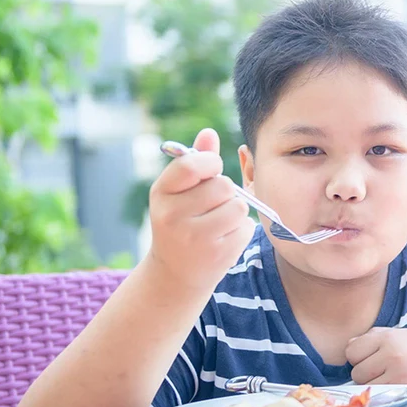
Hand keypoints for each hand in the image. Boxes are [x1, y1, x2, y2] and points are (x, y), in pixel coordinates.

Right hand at [147, 128, 255, 291]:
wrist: (175, 273)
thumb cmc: (180, 222)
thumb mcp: (179, 192)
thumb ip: (196, 162)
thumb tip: (209, 133)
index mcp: (161, 194)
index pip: (190, 166)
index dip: (210, 163)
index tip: (212, 169)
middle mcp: (173, 216)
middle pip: (222, 186)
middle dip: (225, 192)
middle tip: (213, 204)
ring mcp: (195, 238)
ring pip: (238, 206)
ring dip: (235, 211)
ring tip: (219, 221)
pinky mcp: (217, 254)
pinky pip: (245, 227)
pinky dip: (240, 230)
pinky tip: (223, 238)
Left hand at [346, 327, 406, 390]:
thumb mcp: (405, 335)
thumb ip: (376, 336)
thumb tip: (349, 345)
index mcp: (390, 338)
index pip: (352, 351)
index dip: (360, 356)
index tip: (373, 359)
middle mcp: (391, 355)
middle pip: (356, 371)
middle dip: (366, 372)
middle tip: (386, 371)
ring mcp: (397, 375)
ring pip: (365, 386)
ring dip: (374, 385)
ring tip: (392, 379)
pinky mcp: (404, 392)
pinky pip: (378, 396)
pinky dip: (383, 394)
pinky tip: (397, 388)